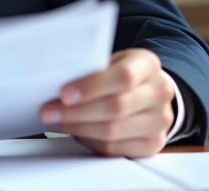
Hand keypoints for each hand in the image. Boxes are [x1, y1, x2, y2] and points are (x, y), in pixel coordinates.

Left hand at [39, 48, 174, 157]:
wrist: (150, 91)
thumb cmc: (123, 73)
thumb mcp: (113, 61)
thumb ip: (93, 69)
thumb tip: (57, 82)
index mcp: (147, 64)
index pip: (123, 77)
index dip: (92, 87)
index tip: (64, 94)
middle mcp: (159, 92)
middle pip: (116, 107)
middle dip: (76, 112)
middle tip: (49, 112)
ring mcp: (159, 121)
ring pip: (113, 131)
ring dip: (78, 128)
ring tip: (56, 122)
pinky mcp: (153, 144)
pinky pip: (115, 148)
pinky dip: (90, 141)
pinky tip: (75, 132)